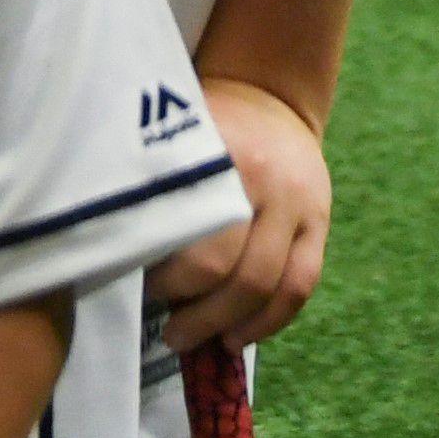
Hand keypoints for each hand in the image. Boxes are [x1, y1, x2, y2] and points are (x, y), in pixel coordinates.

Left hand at [150, 76, 333, 355]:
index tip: (138, 292)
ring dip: (232, 325)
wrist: (268, 95)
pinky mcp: (319, 221)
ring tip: (201, 342)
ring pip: (270, 285)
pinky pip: (301, 285)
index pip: (188, 233)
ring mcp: (298, 202)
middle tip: (169, 331)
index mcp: (215, 155)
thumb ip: (154, 191)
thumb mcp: (174, 141)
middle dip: (196, 312)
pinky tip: (240, 337)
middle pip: (231, 268)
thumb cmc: (203, 126)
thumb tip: (119, 262)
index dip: (162, 275)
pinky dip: (270, 321)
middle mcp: (262, 178)